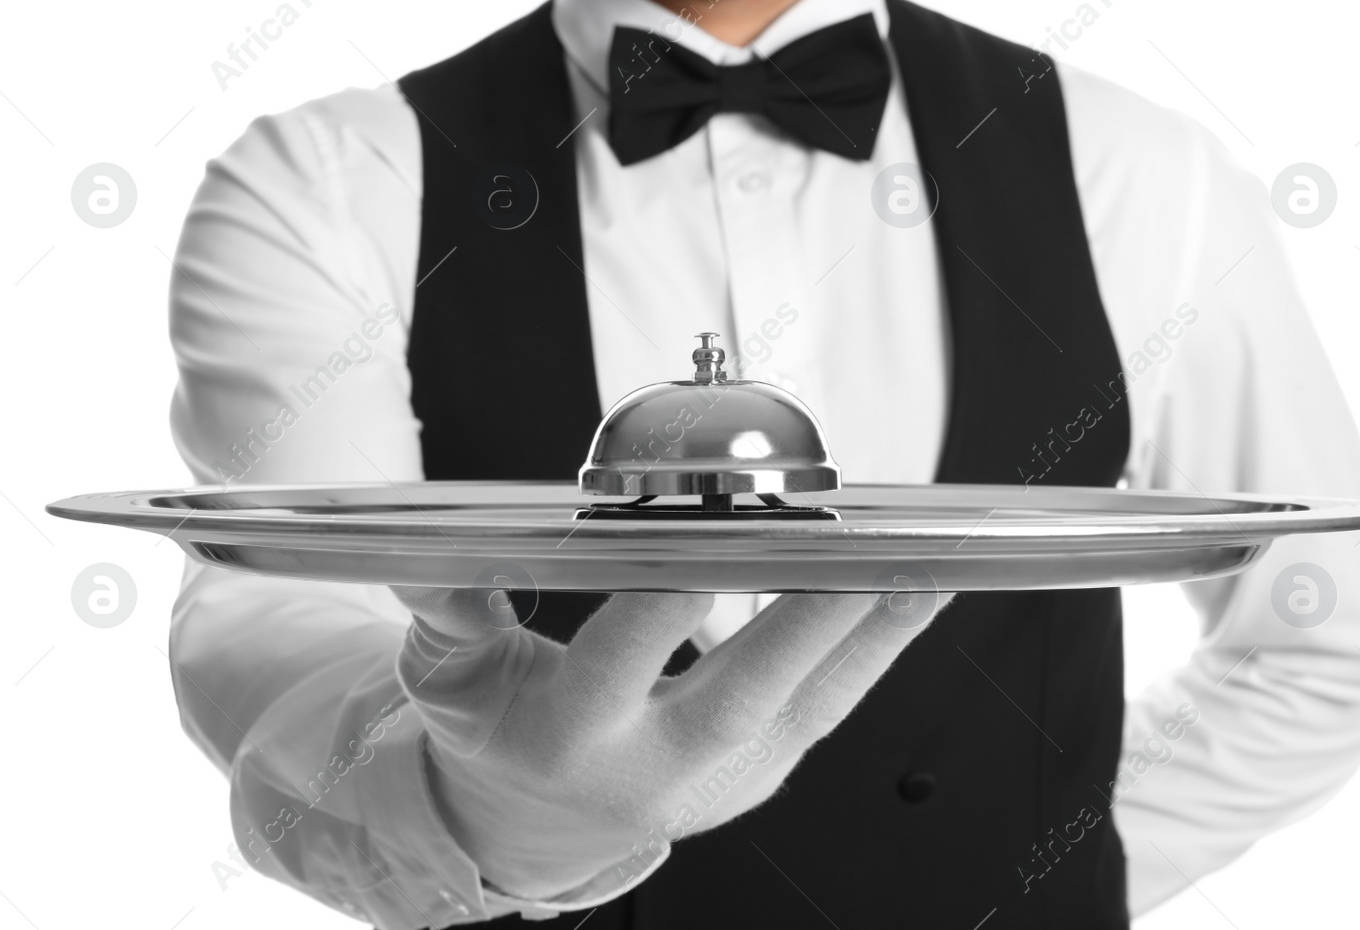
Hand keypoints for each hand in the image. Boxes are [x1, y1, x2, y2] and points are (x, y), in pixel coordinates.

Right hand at [390, 582, 941, 898]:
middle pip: (738, 694)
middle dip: (802, 621)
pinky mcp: (767, 771)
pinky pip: (832, 705)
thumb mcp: (448, 671)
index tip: (705, 540)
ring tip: (927, 560)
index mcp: (568, 734)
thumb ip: (448, 606)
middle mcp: (653, 765)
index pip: (616, 661)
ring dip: (870, 630)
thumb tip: (432, 551)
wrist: (543, 818)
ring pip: (809, 704)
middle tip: (860, 549)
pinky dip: (878, 645)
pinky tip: (919, 587)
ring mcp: (722, 778)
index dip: (661, 604)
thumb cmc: (497, 729)